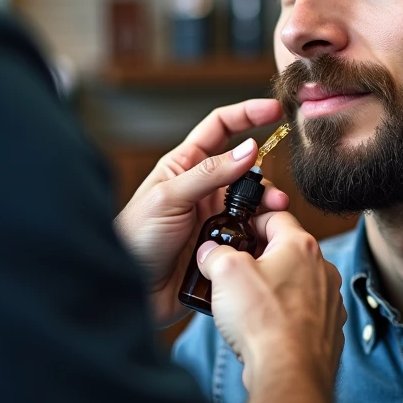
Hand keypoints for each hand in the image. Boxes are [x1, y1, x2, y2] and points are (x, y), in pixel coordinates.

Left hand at [114, 99, 290, 326]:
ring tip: (274, 215)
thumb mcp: (168, 197)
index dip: (247, 115)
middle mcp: (203, 188)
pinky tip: (264, 237)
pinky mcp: (222, 244)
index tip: (275, 109)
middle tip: (274, 193)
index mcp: (185, 165)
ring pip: (253, 202)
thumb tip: (249, 148)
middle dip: (265, 175)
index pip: (221, 127)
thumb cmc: (134, 239)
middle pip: (245, 168)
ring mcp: (213, 216)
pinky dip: (262, 232)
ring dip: (267, 206)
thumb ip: (209, 173)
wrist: (128, 292)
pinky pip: (251, 232)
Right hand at [198, 211, 345, 392]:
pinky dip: (287, 315)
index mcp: (301, 246)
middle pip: (287, 251)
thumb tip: (211, 253)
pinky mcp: (329, 329)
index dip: (252, 220)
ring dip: (275, 288)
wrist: (288, 373)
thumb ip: (216, 254)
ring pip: (297, 283)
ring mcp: (330, 301)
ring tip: (249, 304)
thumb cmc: (263, 321)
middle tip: (236, 271)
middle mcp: (323, 270)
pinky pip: (304, 313)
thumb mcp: (226, 273)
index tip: (237, 231)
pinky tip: (267, 328)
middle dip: (261, 258)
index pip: (276, 216)